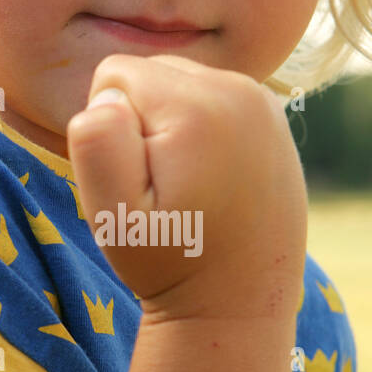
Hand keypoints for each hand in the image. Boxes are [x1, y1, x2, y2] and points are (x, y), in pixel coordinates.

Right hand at [66, 54, 306, 320]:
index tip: (137, 177)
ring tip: (189, 185)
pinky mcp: (273, 117)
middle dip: (141, 120)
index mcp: (195, 106)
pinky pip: (212, 98)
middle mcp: (238, 89)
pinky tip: (211, 179)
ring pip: (180, 82)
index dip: (109, 127)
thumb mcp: (115, 217)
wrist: (239, 300)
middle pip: (150, 71)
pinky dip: (201, 129)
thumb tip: (108, 96)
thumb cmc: (170, 262)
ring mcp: (263, 101)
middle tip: (163, 186)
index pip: (113, 74)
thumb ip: (97, 145)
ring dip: (170, 125)